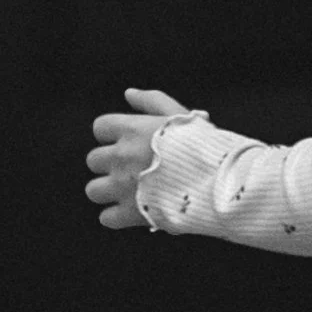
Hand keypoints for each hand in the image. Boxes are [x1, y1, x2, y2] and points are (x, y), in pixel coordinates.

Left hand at [86, 88, 190, 229]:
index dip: (112, 136)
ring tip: (129, 194)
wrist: (219, 180)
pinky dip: (117, 217)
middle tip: (132, 171)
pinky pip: (107, 218)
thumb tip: (128, 93)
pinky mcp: (131, 213)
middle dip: (110, 165)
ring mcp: (123, 186)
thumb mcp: (181, 115)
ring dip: (108, 192)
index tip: (128, 144)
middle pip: (93, 160)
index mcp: (131, 130)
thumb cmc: (203, 146)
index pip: (100, 128)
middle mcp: (121, 157)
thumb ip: (152, 101)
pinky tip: (133, 213)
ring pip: (93, 190)